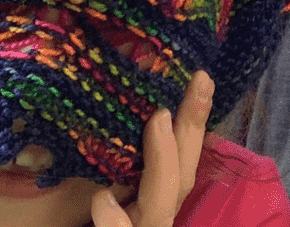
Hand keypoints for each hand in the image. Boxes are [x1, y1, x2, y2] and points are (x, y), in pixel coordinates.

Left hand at [90, 71, 214, 226]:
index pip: (183, 160)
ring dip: (162, 163)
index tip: (201, 77)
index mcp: (150, 201)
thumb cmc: (88, 219)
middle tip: (198, 82)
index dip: (195, 121)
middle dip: (191, 130)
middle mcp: (151, 221)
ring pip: (159, 210)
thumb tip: (128, 104)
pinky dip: (116, 224)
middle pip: (181, 180)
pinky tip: (102, 201)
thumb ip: (121, 160)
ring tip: (158, 121)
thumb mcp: (107, 185)